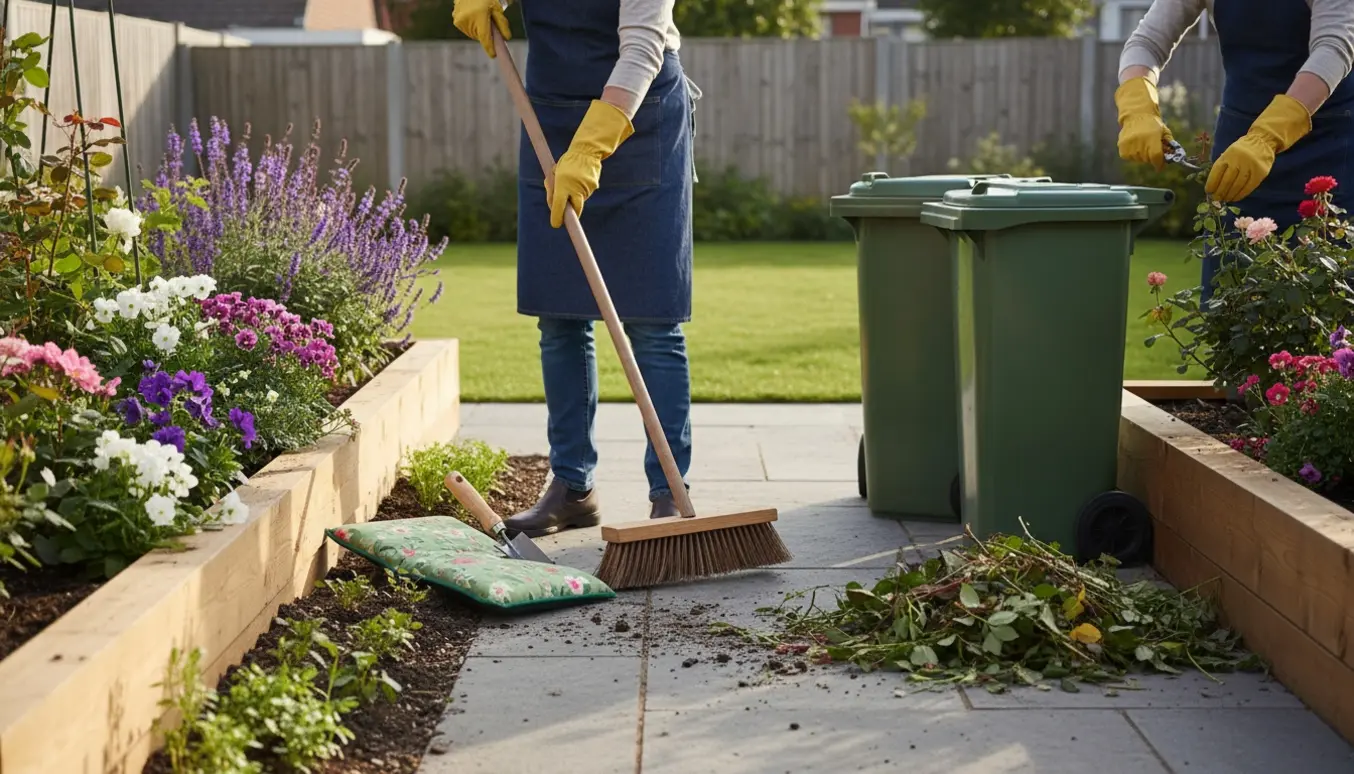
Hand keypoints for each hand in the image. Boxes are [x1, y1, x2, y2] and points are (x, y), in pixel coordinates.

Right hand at [452, 0, 510, 58]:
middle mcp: (467, 20)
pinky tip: (475, 17)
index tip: (494, 55)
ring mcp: (460, 21)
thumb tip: (506, 38)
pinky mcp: (456, 21)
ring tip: (481, 19)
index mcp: (479, 16)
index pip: (485, 38)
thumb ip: (502, 24)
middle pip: (479, 37)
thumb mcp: (497, 8)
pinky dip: (473, 27)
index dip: (490, 48)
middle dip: (486, 35)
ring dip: (479, 31)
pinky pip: (467, 30)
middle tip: (490, 26)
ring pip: (473, 34)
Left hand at [546, 101, 633, 227]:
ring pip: (579, 200)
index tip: (556, 224)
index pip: (559, 206)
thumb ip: (552, 189)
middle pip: (574, 210)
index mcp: (563, 184)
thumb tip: (552, 204)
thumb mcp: (555, 173)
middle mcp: (575, 188)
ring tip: (573, 180)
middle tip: (566, 212)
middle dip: (570, 213)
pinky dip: (581, 190)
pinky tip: (580, 179)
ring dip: (574, 196)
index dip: (557, 217)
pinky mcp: (593, 186)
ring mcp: (586, 188)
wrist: (586, 151)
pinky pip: (585, 193)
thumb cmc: (566, 163)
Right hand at [1114, 77, 1173, 170]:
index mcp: (1152, 137)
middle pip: (1147, 159)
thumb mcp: (1164, 132)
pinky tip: (1135, 146)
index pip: (1155, 156)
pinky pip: (1129, 157)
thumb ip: (1169, 145)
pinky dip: (1133, 155)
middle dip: (1151, 158)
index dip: (1159, 164)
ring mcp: (1129, 145)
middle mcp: (1139, 141)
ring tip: (1142, 145)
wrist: (1137, 115)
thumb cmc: (1153, 124)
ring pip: (1138, 159)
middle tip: (1152, 150)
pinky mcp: (1121, 147)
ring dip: (1142, 156)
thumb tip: (1172, 157)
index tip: (1160, 166)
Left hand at [1206, 95, 1310, 201]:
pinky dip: (1241, 194)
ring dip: (1230, 195)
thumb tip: (1213, 185)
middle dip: (1220, 192)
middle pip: (1226, 181)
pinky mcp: (1260, 173)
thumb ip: (1222, 166)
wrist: (1262, 141)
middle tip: (1216, 199)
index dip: (1211, 184)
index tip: (1208, 192)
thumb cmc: (1241, 149)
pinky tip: (1235, 198)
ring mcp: (1250, 167)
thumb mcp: (1229, 153)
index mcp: (1228, 156)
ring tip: (1225, 200)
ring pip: (1237, 185)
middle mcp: (1238, 161)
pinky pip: (1249, 187)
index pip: (1216, 173)